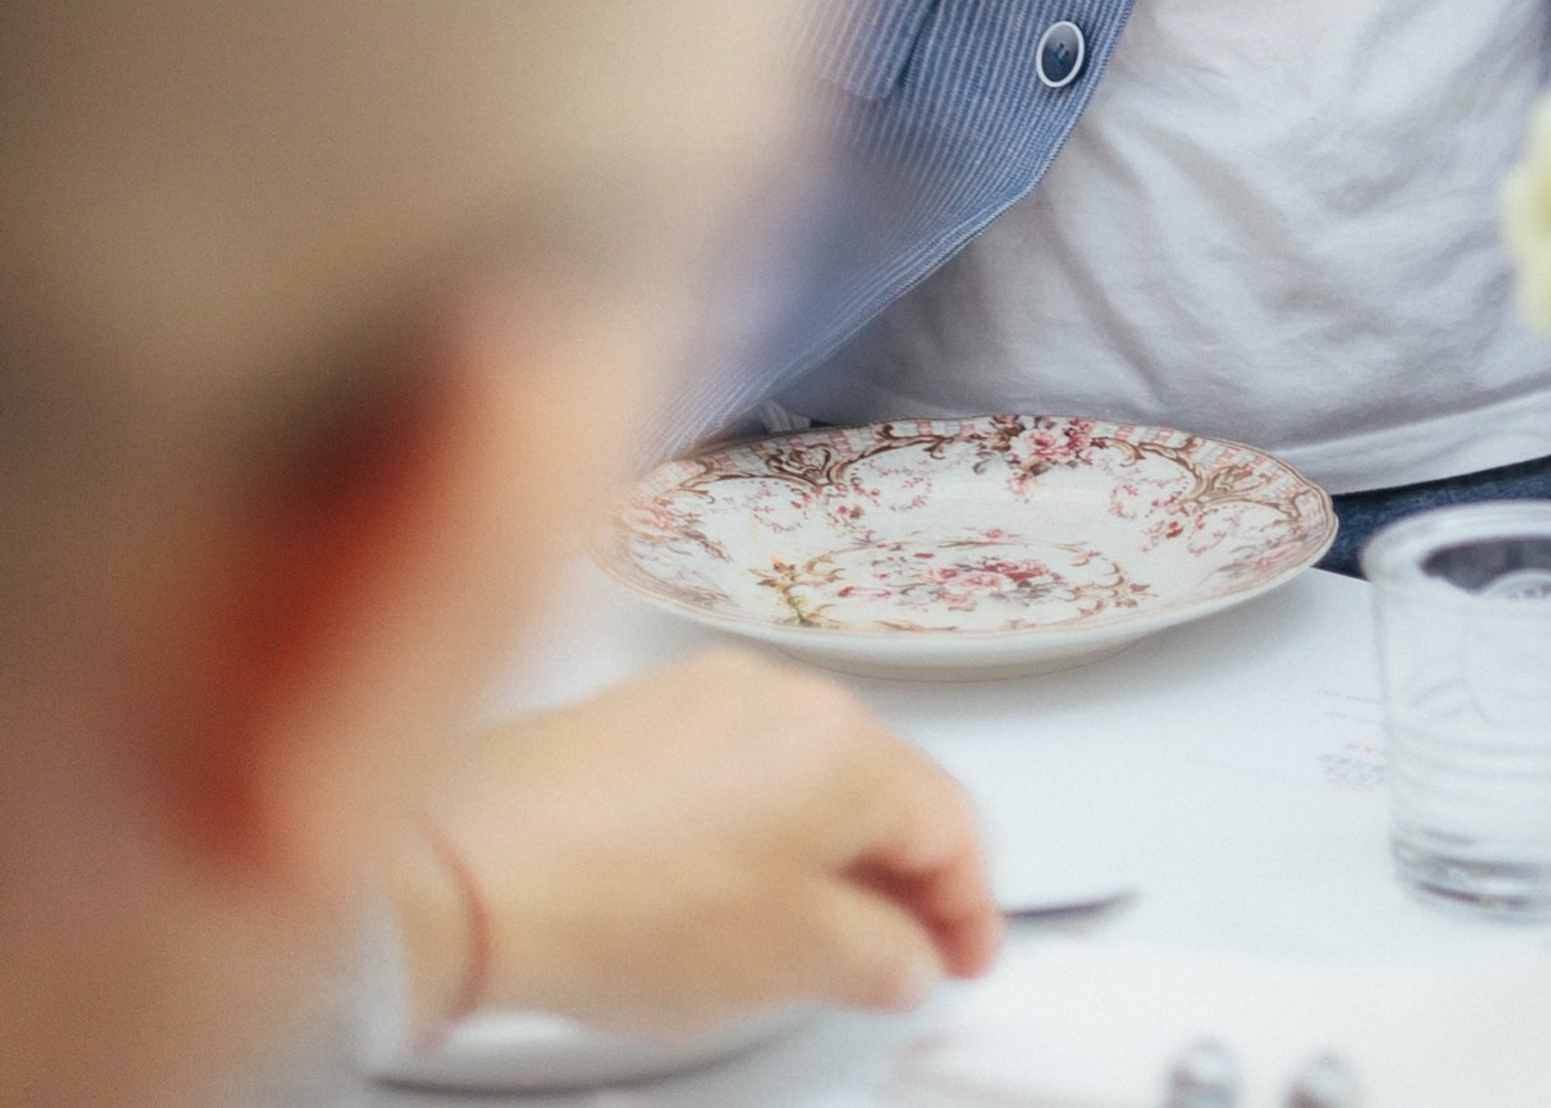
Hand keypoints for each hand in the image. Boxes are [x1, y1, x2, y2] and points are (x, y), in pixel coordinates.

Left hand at [392, 650, 1000, 1034]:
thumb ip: (883, 959)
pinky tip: (718, 895)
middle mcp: (784, 695)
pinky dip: (754, 828)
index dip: (970, 907)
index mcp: (845, 742)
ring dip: (823, 853)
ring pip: (805, 776)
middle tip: (895, 958)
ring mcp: (709, 694)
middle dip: (898, 878)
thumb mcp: (791, 962)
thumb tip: (906, 956)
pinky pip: (735, 767)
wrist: (475, 867)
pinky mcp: (646, 713)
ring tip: (794, 940)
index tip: (963, 956)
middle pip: (880, 789)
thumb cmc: (623, 904)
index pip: (951, 823)